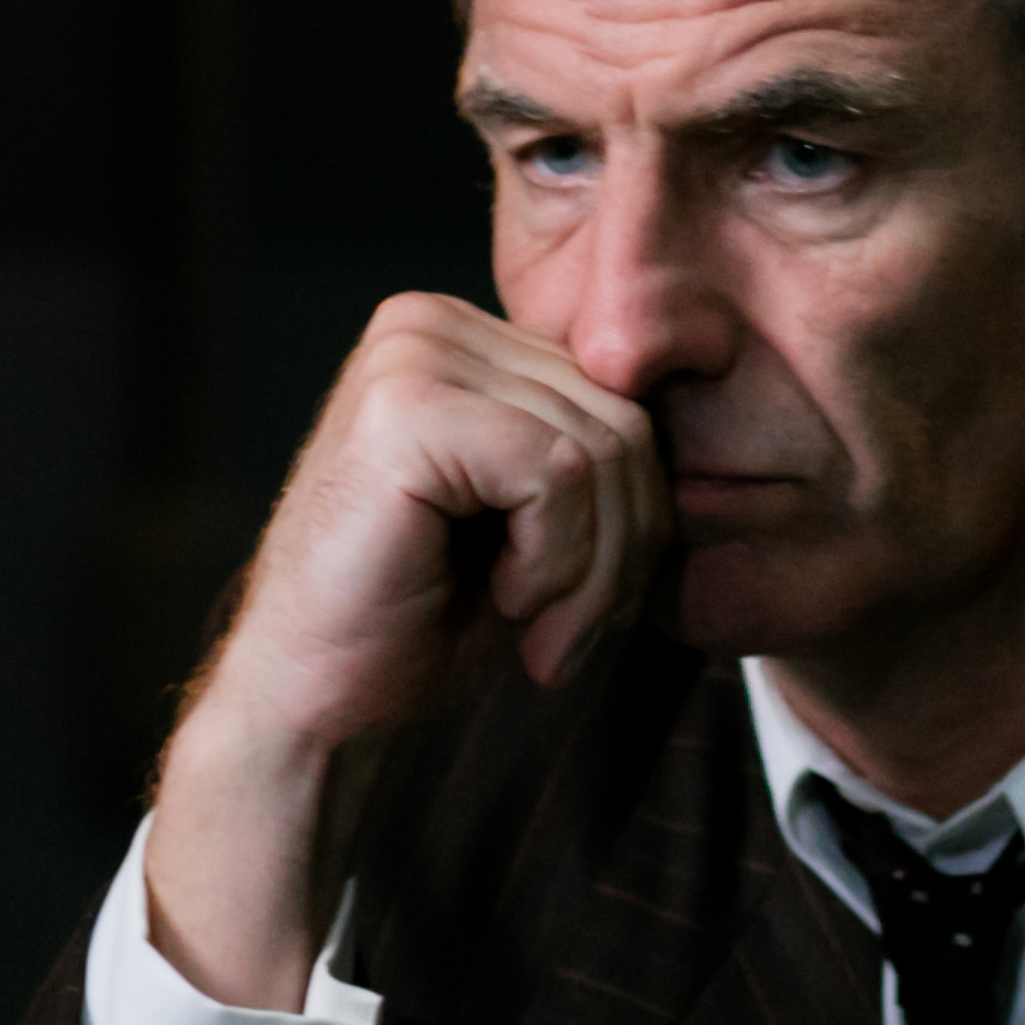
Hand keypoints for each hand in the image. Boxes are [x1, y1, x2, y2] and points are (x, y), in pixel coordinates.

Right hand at [145, 293, 673, 1009]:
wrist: (316, 701)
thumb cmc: (427, 619)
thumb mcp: (541, 527)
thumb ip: (603, 463)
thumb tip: (708, 441)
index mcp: (465, 340)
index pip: (625, 405)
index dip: (637, 518)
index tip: (588, 605)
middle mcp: (431, 323)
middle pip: (629, 423)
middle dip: (625, 550)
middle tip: (568, 634)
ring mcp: (412, 354)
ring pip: (606, 451)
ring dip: (593, 571)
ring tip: (537, 627)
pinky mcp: (406, 406)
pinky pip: (561, 473)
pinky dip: (555, 562)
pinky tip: (498, 598)